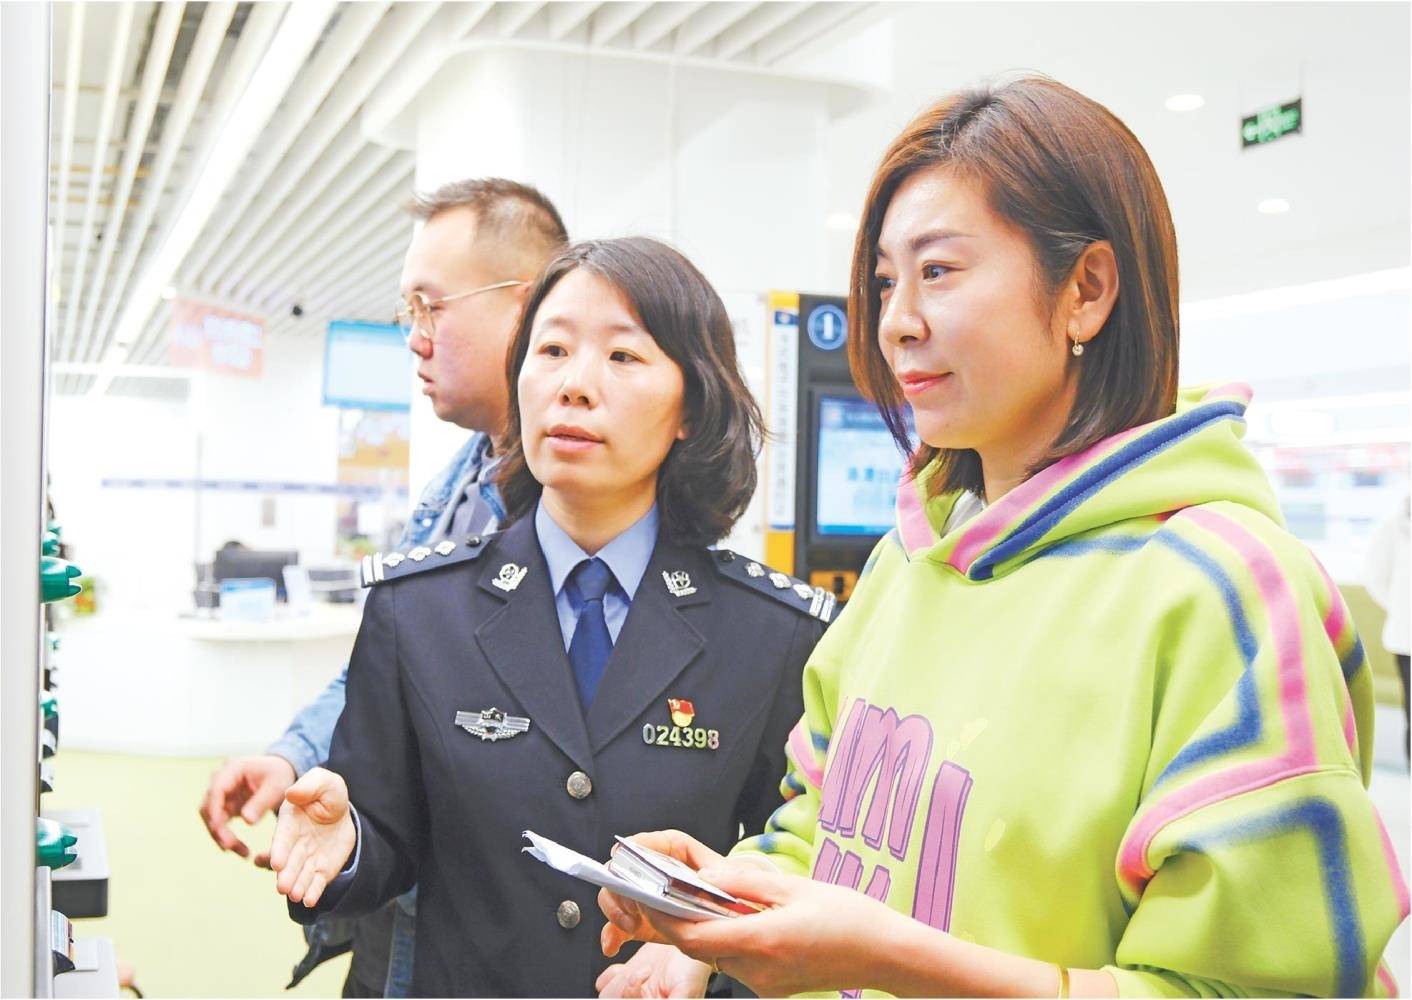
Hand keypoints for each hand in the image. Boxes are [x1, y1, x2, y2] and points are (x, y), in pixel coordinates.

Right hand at [199, 754, 295, 863]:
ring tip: (242, 852)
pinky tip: (241, 850)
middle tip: (230, 846)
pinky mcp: (224, 806)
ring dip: (221, 837)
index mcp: (232, 768)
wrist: (280, 773)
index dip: (214, 810)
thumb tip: (247, 821)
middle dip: (217, 828)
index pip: (216, 790)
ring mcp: (220, 794)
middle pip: (208, 807)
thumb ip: (262, 802)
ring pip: (211, 819)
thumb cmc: (279, 775)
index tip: (219, 830)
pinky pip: (219, 824)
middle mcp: (221, 780)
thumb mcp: (276, 786)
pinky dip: (227, 837)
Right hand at [269, 766, 355, 907]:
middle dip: (286, 874)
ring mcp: (308, 858)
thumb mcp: (323, 782)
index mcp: (290, 822)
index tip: (277, 862)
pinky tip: (310, 900)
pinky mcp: (321, 869)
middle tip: (283, 887)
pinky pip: (317, 882)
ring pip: (301, 874)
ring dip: (298, 885)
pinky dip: (313, 892)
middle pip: (290, 861)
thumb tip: (291, 792)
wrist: (343, 810)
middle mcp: (296, 844)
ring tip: (296, 895)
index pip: (283, 838)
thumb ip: (309, 785)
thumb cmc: (328, 793)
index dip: (279, 850)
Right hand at [597, 830, 727, 955]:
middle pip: (630, 868)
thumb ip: (728, 878)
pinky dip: (611, 934)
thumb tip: (706, 878)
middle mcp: (660, 876)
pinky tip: (612, 946)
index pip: (663, 843)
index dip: (641, 844)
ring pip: (618, 894)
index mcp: (685, 859)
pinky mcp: (643, 924)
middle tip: (634, 901)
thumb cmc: (737, 899)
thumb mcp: (739, 884)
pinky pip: (618, 926)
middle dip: (624, 882)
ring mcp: (648, 900)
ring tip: (629, 925)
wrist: (737, 930)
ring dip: (615, 908)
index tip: (625, 850)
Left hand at [618, 865, 902, 997]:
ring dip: (710, 930)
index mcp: (761, 941)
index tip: (649, 897)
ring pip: (719, 955)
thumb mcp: (794, 887)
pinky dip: (732, 940)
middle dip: (685, 920)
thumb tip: (704, 877)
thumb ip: (743, 882)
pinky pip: (739, 962)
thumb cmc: (847, 916)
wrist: (884, 953)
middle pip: (701, 948)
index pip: (692, 937)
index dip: (664, 919)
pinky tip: (748, 919)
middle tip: (677, 890)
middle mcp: (757, 970)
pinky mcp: (773, 987)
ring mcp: (765, 984)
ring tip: (718, 898)